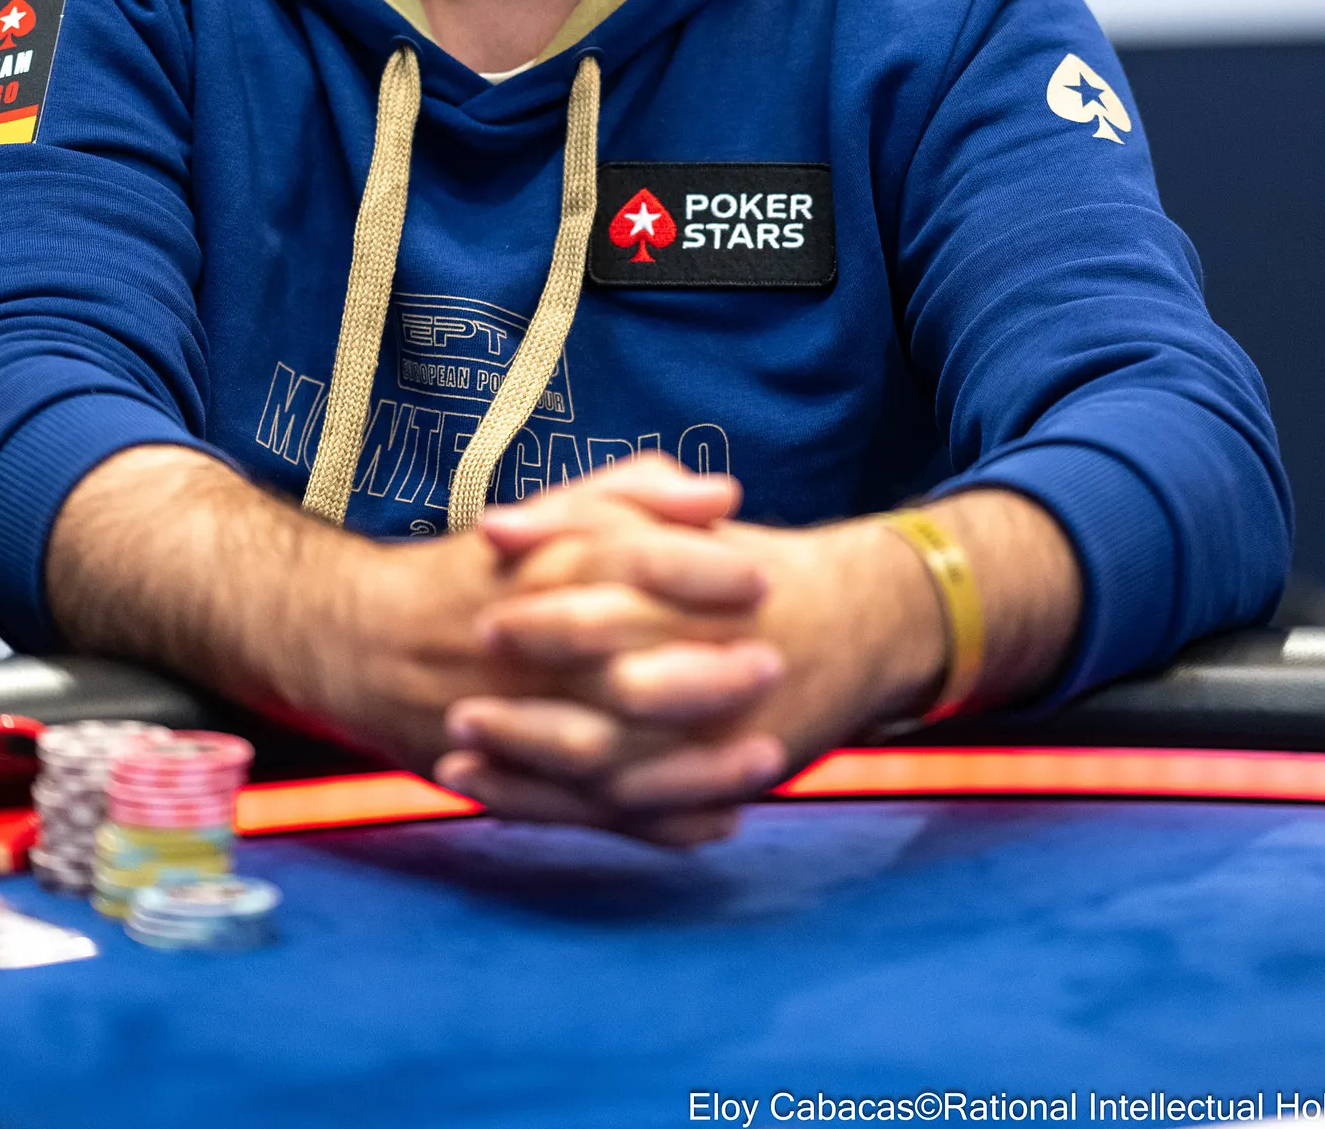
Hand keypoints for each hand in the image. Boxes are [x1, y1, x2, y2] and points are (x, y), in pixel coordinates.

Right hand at [46, 449, 780, 805]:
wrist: (352, 641)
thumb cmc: (475, 568)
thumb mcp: (548, 517)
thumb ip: (631, 493)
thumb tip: (725, 493)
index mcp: (530, 570)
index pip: (620, 561)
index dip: (693, 569)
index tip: (763, 572)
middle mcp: (521, 645)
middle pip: (616, 655)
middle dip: (699, 667)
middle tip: (777, 666)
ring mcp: (514, 719)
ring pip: (605, 746)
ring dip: (689, 758)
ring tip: (769, 760)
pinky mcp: (510, 777)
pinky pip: (585, 809)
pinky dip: (650, 821)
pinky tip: (716, 824)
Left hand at [440, 490, 1083, 841]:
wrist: (868, 624)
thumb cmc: (757, 570)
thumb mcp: (688, 525)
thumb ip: (600, 511)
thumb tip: (496, 526)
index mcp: (694, 586)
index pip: (610, 586)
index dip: (543, 598)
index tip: (479, 602)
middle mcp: (706, 659)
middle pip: (603, 684)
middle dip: (527, 697)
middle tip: (456, 699)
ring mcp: (715, 728)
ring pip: (612, 760)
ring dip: (531, 761)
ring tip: (459, 757)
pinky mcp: (722, 779)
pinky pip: (635, 811)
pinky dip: (569, 810)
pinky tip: (505, 803)